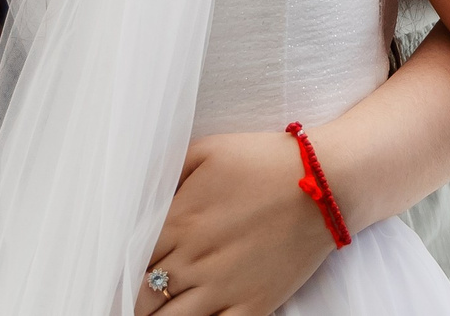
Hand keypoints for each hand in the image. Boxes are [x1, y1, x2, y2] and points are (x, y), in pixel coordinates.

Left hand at [140, 132, 333, 315]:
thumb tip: (138, 196)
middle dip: (133, 299)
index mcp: (180, 222)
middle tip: (132, 296)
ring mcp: (224, 288)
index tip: (123, 269)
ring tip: (156, 312)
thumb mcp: (209, 149)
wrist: (327, 183)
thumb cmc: (266, 160)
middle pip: (142, 297)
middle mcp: (195, 260)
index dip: (122, 267)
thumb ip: (167, 172)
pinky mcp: (254, 306)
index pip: (130, 260)